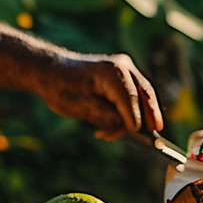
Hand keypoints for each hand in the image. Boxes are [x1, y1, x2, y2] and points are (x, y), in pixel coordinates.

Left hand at [41, 53, 164, 139]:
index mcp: (112, 72)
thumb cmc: (60, 87)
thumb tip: (129, 127)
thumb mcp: (80, 107)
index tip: (133, 134)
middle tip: (153, 135)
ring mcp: (126, 69)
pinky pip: (135, 95)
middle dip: (146, 117)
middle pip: (145, 95)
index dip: (134, 119)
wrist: (49, 70)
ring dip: (135, 117)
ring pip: (143, 96)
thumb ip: (106, 117)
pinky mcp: (124, 75)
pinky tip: (115, 126)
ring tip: (111, 134)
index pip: (131, 99)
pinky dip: (129, 111)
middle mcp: (123, 66)